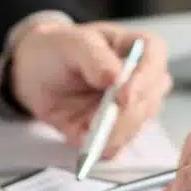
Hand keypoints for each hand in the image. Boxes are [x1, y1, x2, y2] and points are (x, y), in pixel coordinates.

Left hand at [7, 20, 170, 156]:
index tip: (123, 96)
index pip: (155, 57)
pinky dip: (103, 147)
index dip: (144, 79)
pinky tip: (86, 142)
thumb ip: (94, 57)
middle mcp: (141, 78)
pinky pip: (118, 145)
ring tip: (85, 130)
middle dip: (126, 114)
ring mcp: (130, 107)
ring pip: (136, 125)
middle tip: (98, 122)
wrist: (36, 72)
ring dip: (114, 133)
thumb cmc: (58, 49)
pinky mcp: (114, 130)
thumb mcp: (72, 43)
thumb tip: (116, 77)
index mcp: (137, 47)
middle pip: (150, 98)